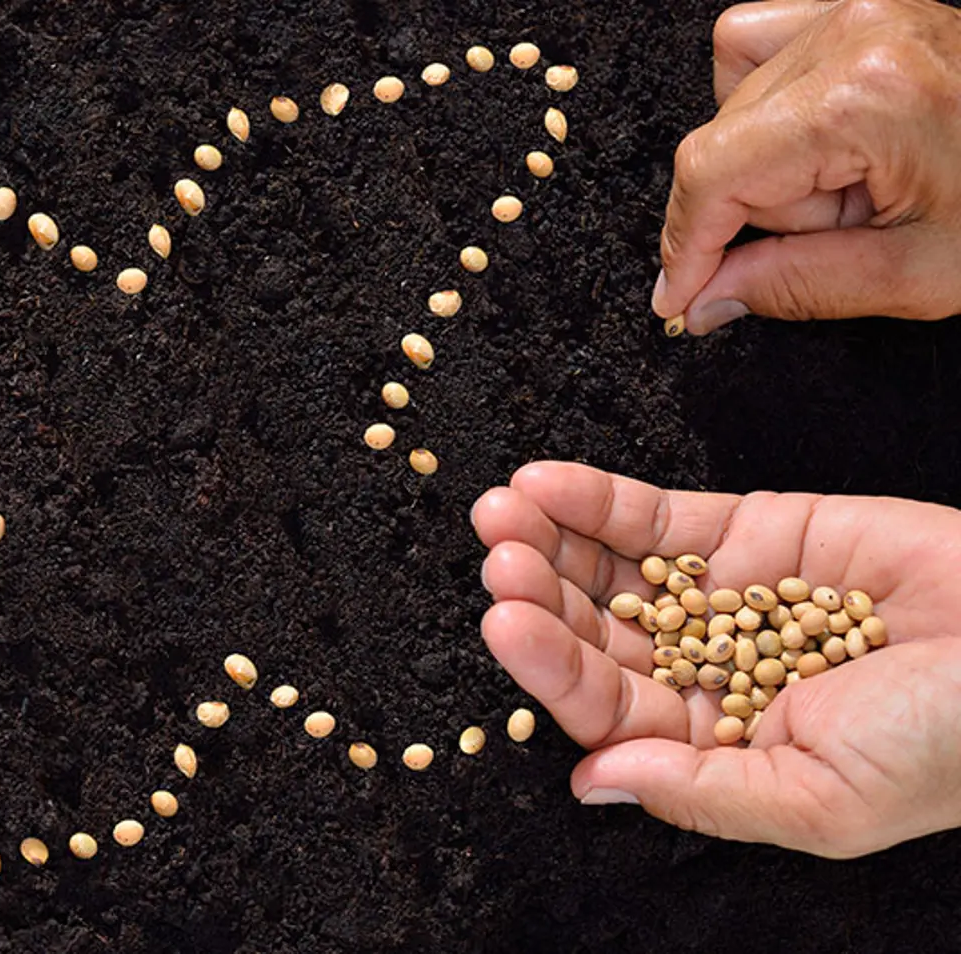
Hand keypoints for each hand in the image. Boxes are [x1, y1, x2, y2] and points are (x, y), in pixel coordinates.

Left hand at [471, 461, 960, 857]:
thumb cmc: (944, 744)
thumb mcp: (822, 800)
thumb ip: (701, 792)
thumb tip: (591, 783)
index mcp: (709, 744)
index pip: (604, 706)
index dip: (551, 665)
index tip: (505, 622)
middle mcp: (700, 670)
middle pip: (594, 632)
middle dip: (539, 594)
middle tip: (499, 558)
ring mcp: (717, 597)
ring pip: (610, 569)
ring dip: (551, 539)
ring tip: (502, 510)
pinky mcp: (748, 532)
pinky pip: (657, 516)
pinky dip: (600, 498)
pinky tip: (547, 483)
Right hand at [652, 0, 960, 333]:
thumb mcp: (916, 274)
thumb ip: (792, 286)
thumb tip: (703, 298)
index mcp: (868, 97)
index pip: (712, 172)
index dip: (683, 246)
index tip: (679, 295)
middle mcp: (857, 33)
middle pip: (723, 141)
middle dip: (758, 209)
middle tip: (841, 230)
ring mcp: (861, 7)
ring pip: (735, 97)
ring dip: (771, 159)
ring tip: (852, 183)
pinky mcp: (863, 5)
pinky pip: (761, 43)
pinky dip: (768, 101)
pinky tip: (822, 137)